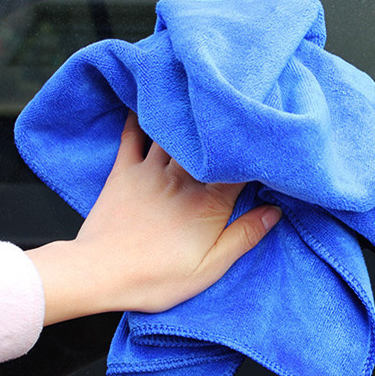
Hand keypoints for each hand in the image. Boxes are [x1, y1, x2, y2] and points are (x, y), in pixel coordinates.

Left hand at [26, 112, 280, 324]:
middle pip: (211, 144)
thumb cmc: (156, 278)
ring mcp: (152, 170)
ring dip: (189, 116)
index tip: (266, 135)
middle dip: (225, 126)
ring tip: (202, 97)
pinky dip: (140, 116)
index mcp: (209, 201)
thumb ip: (244, 236)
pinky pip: (133, 135)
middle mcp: (184, 177)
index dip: (254, 149)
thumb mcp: (209, 268)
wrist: (99, 274)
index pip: (241, 166)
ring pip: (176, 132)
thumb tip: (274, 211)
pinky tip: (147, 100)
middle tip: (238, 105)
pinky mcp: (125, 171)